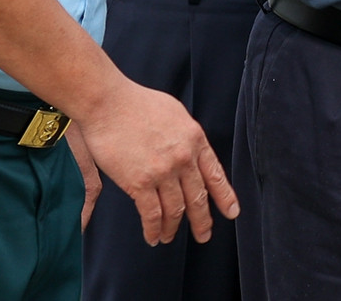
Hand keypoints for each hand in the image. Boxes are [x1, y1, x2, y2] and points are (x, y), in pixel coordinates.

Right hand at [71, 78, 237, 245]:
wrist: (108, 102)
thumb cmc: (137, 103)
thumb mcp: (175, 114)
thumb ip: (185, 136)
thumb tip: (189, 152)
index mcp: (195, 139)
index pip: (215, 174)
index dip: (225, 197)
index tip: (232, 213)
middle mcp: (183, 158)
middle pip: (197, 197)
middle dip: (202, 221)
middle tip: (204, 235)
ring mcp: (163, 172)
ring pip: (175, 210)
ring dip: (173, 229)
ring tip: (169, 237)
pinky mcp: (140, 182)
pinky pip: (152, 214)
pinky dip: (153, 229)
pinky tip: (153, 236)